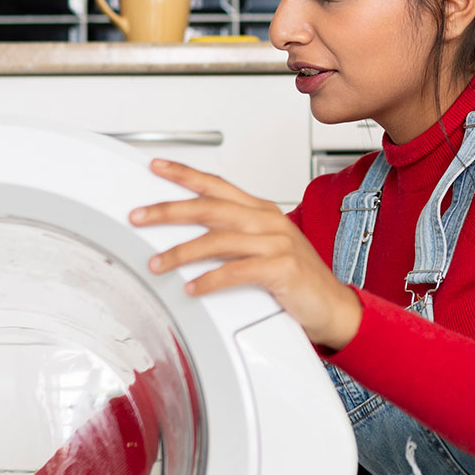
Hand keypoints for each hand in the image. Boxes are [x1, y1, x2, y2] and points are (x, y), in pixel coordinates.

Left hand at [131, 159, 362, 349]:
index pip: (217, 185)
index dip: (185, 174)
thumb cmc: (298, 280)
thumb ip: (235, 237)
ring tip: (157, 263)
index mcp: (262, 211)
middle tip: (139, 216)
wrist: (334, 307)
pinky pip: (236, 271)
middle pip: (210, 207)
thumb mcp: (266, 248)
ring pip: (218, 240)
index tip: (156, 167)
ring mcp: (277, 243)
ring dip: (181, 253)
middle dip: (169, 210)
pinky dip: (209, 280)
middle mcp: (268, 221)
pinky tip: (192, 288)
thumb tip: (193, 236)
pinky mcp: (281, 269)